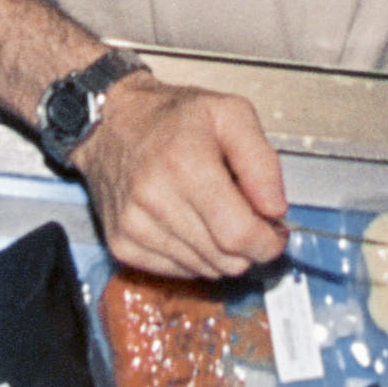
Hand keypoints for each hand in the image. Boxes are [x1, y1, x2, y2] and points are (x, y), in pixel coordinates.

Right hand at [69, 72, 290, 281]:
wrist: (112, 121)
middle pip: (225, 259)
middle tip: (246, 219)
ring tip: (212, 214)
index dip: (267, 242)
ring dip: (219, 251)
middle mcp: (155, 199)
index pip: (239, 235)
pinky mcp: (121, 243)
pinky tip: (189, 224)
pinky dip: (192, 255)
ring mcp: (134, 225)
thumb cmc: (171, 117)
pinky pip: (177, 271)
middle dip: (247, 247)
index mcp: (186, 165)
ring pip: (204, 270)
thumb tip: (275, 209)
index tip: (274, 233)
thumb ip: (263, 163)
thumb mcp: (232, 115)